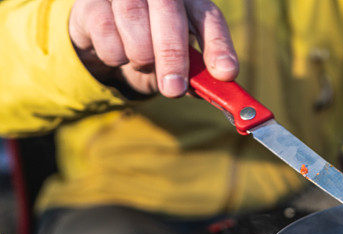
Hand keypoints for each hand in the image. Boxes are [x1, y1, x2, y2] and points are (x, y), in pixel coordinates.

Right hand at [68, 0, 237, 96]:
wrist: (104, 35)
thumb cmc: (152, 46)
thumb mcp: (178, 60)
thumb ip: (194, 74)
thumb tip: (206, 91)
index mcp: (189, 1)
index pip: (210, 19)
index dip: (219, 46)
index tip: (225, 73)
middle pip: (170, 15)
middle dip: (173, 57)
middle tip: (174, 90)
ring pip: (135, 22)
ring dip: (141, 57)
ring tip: (142, 62)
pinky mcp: (92, 1)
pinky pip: (106, 32)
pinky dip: (115, 54)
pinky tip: (119, 53)